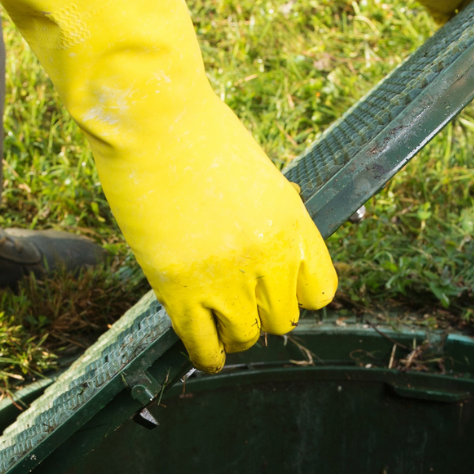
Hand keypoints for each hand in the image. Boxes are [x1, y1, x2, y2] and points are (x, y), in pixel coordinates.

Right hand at [0, 0, 336, 369]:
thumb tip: (267, 253)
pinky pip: (204, 344)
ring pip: (246, 336)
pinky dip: (207, 354)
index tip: (276, 291)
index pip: (320, 292)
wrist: (153, 118)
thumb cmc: (196, 134)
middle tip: (238, 302)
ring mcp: (226, 276)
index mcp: (293, 223)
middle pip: (283, 319)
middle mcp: (269, 255)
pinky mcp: (180, 288)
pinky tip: (205, 352)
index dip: (296, 295)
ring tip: (218, 321)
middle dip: (262, 313)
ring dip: (234, 332)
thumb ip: (269, 218)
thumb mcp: (256, 175)